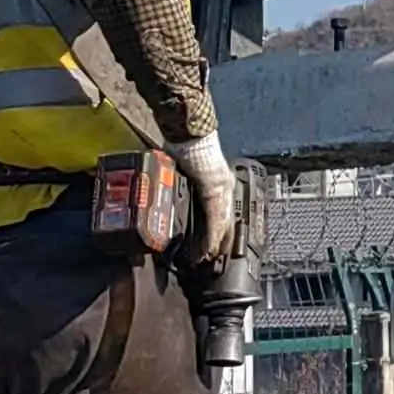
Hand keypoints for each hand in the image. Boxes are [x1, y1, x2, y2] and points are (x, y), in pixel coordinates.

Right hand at [174, 133, 239, 266]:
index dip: (216, 232)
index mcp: (217, 185)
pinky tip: (211, 246)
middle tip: (212, 259)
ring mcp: (223, 189)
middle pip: (225, 222)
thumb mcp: (183, 173)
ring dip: (216, 242)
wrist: (190, 135)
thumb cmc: (186, 148)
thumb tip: (168, 194)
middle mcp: (224, 189)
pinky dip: (214, 234)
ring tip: (209, 257)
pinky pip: (217, 218)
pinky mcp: (217, 190)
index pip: (219, 214)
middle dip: (220, 242)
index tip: (211, 248)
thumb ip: (180, 185)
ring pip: (223, 223)